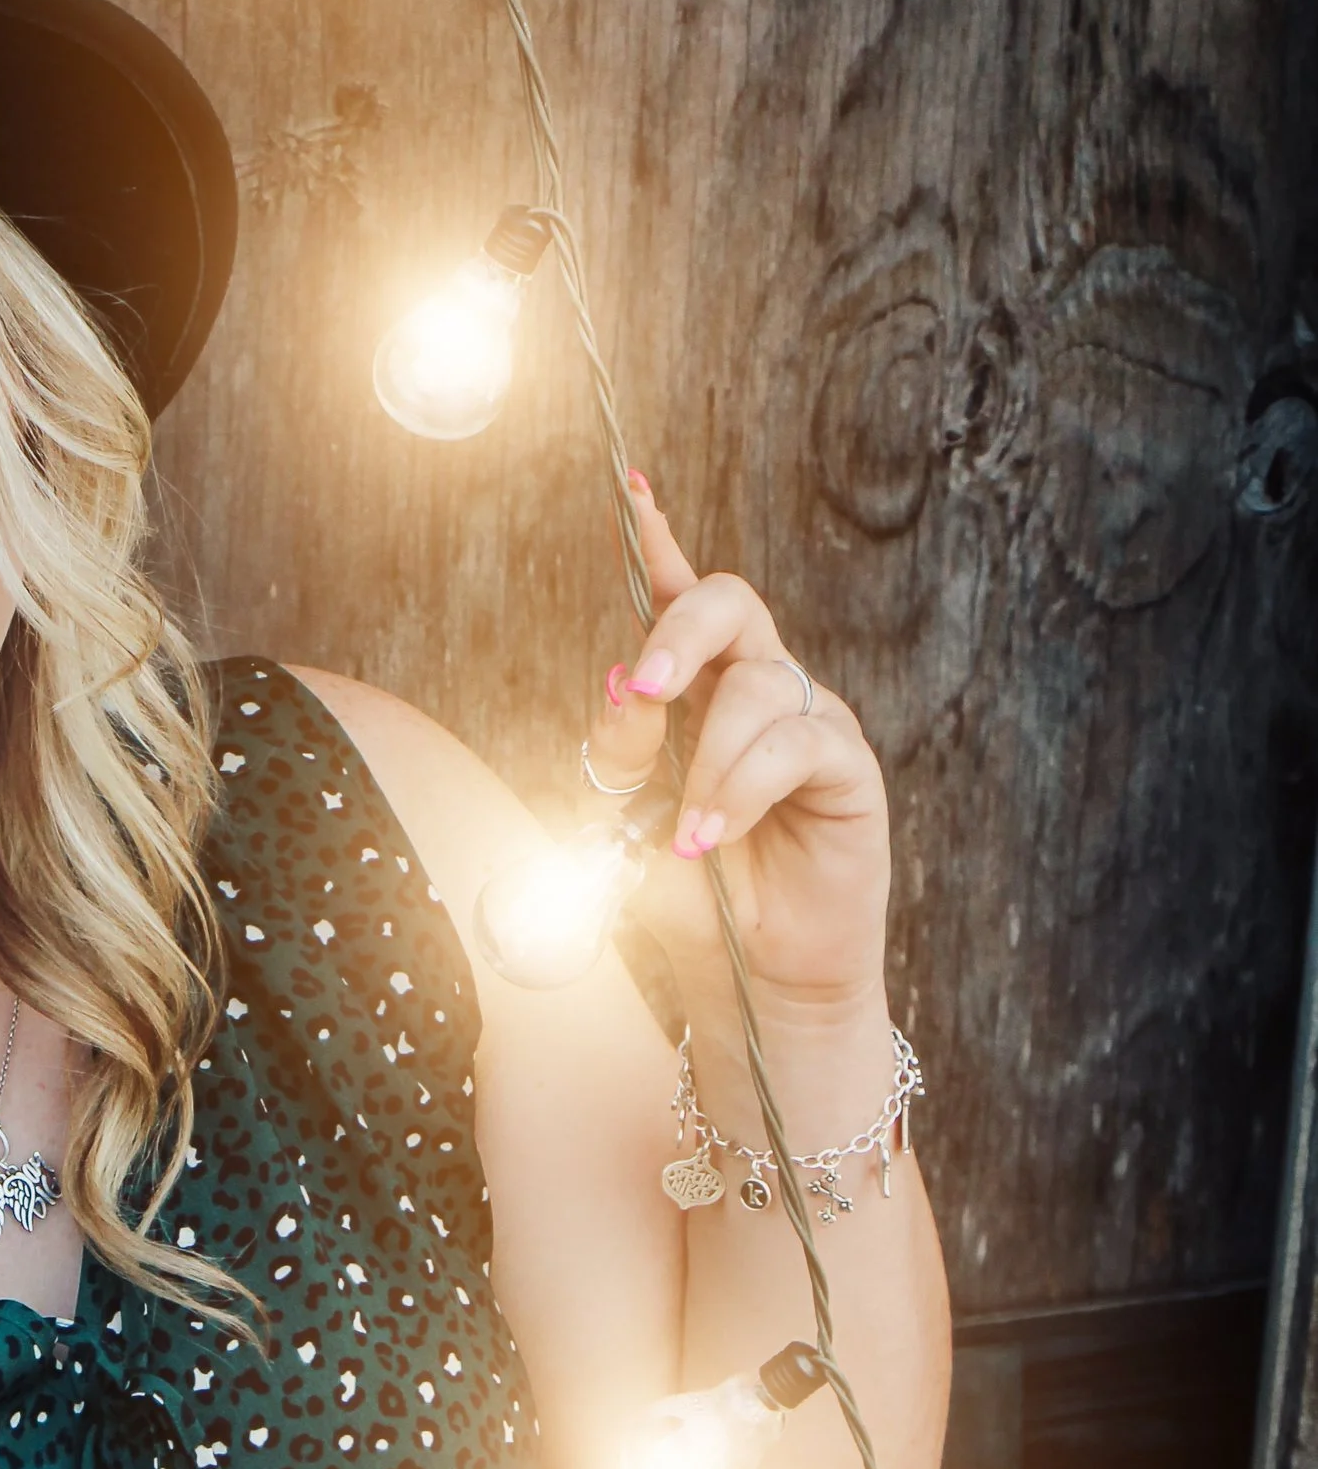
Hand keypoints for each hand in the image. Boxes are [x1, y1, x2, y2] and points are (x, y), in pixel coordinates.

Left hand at [583, 476, 890, 1014]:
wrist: (756, 980)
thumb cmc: (695, 901)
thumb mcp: (631, 826)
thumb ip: (624, 757)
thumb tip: (620, 682)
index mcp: (699, 693)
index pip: (678, 599)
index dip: (656, 541)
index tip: (630, 487)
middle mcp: (758, 692)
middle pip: (730, 603)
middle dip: (680, 630)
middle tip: (642, 687)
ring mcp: (808, 725)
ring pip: (758, 686)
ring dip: (710, 761)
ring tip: (688, 838)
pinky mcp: (848, 769)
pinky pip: (798, 744)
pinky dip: (745, 788)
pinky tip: (714, 838)